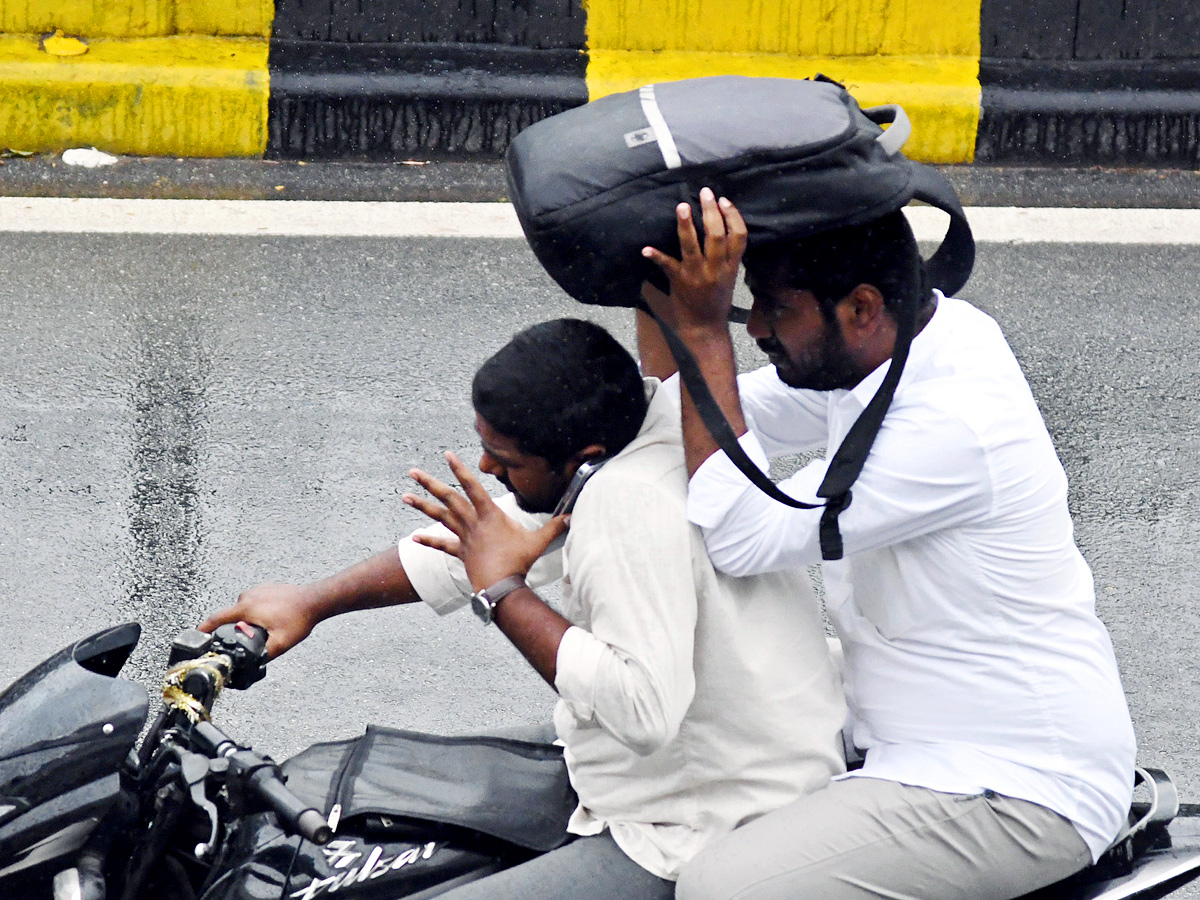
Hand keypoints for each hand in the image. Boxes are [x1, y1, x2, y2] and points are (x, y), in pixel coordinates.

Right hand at [199, 583, 319, 658]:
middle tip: (251, 637)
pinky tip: (273, 618)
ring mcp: (256, 590)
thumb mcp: (280, 644)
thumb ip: (262, 655)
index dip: (203, 629)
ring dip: (249, 620)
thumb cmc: (299, 619)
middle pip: (230, 616)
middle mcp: (247, 596)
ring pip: (244, 610)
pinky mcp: (265, 588)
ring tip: (268, 627)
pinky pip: (254, 602)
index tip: (196, 635)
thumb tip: (249, 665)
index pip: (215, 619)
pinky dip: (258, 611)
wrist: (315, 600)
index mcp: (246, 608)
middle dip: (236, 628)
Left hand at [403, 452, 567, 591]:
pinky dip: (428, 541)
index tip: (447, 454)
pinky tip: (414, 537)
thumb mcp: (539, 541)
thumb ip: (555, 527)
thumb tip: (574, 516)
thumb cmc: (519, 562)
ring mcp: (464, 538)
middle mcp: (473, 522)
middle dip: (430, 483)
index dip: (460, 469)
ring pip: (440, 518)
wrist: (501, 587)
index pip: (472, 486)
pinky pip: (441, 546)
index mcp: (489, 514)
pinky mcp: (460, 553)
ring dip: (422, 506)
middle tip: (413, 471)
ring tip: (405, 496)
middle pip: (448, 498)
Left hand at [641, 187, 746, 331]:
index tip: (724, 201)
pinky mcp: (679, 281)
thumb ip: (728, 254)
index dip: (733, 216)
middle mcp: (716, 269)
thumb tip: (721, 225)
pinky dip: (656, 256)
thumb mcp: (730, 276)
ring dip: (686, 226)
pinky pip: (667, 266)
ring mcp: (697, 275)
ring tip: (682, 206)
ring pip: (692, 246)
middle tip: (705, 193)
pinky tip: (646, 249)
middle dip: (711, 212)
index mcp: (731, 266)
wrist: (705, 327)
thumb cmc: (717, 299)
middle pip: (717, 236)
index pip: (739, 237)